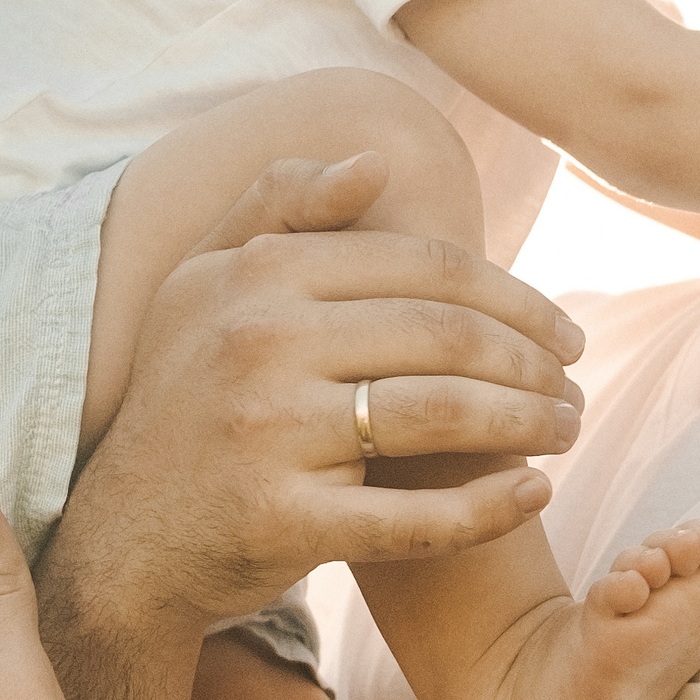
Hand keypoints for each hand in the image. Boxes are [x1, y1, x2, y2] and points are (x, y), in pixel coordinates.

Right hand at [55, 150, 586, 638]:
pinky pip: (412, 517)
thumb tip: (374, 163)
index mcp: (258, 274)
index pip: (426, 269)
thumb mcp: (203, 282)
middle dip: (534, 364)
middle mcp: (258, 343)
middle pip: (447, 338)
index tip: (563, 333)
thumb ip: (279, 206)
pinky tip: (533, 495)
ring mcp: (268, 434)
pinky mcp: (282, 522)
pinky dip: (487, 509)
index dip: (516, 299)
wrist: (124, 536)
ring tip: (566, 432)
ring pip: (442, 416)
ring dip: (528, 424)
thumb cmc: (186, 398)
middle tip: (575, 388)